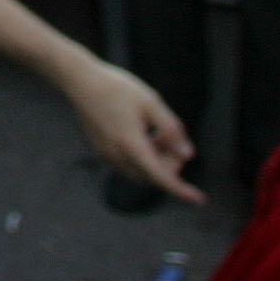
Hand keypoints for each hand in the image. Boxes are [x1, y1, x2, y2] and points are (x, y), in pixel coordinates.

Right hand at [68, 59, 201, 204]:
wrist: (79, 80)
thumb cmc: (117, 88)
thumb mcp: (152, 103)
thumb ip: (172, 130)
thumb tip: (187, 155)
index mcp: (131, 144)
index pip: (161, 177)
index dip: (181, 190)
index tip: (200, 200)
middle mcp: (116, 155)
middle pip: (152, 177)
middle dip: (169, 166)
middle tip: (175, 141)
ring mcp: (105, 155)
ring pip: (139, 173)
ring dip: (154, 163)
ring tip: (155, 134)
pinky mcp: (99, 151)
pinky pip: (126, 165)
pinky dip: (140, 159)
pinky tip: (140, 134)